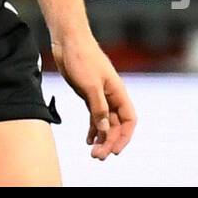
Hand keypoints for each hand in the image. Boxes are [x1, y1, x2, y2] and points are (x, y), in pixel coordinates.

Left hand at [53, 33, 136, 159]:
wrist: (68, 41)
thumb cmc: (82, 58)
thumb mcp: (90, 85)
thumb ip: (99, 108)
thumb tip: (106, 130)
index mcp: (118, 92)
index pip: (129, 120)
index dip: (124, 137)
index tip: (114, 150)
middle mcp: (112, 95)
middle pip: (117, 124)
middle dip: (110, 141)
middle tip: (98, 156)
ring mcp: (100, 95)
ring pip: (105, 122)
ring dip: (101, 138)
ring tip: (93, 152)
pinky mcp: (88, 94)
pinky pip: (94, 116)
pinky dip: (93, 129)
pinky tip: (88, 140)